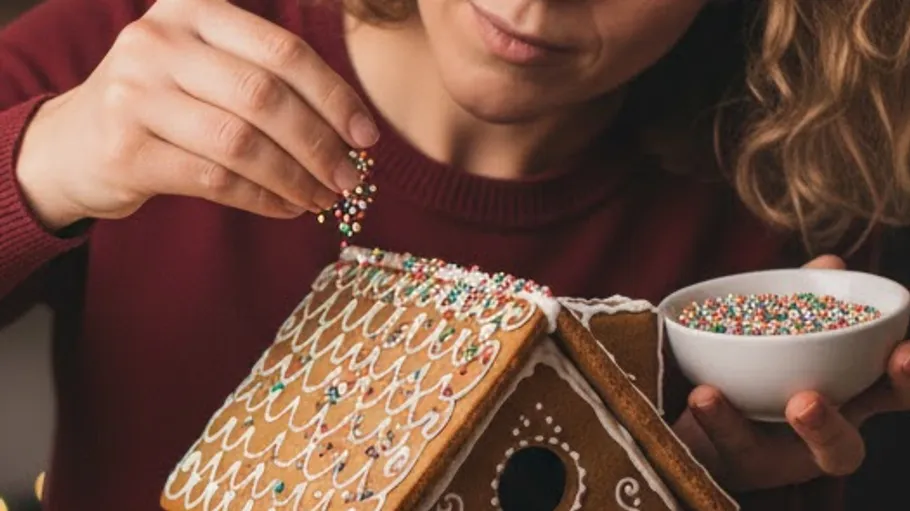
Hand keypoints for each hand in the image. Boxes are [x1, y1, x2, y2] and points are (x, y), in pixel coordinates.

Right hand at [15, 0, 377, 229]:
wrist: (75, 141)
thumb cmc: (167, 103)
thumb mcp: (208, 66)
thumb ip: (268, 79)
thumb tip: (354, 131)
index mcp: (194, 9)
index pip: (283, 51)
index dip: (334, 96)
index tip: (367, 136)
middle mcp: (159, 40)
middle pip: (265, 96)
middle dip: (319, 144)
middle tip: (349, 179)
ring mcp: (134, 93)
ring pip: (241, 142)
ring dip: (295, 178)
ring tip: (323, 198)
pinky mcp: (125, 149)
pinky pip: (215, 179)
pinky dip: (262, 198)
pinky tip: (287, 208)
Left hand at [673, 255, 909, 491]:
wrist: (693, 413)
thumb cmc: (758, 363)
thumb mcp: (781, 326)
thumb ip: (807, 298)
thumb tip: (832, 263)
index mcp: (844, 397)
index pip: (889, 391)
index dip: (905, 375)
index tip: (903, 352)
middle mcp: (817, 436)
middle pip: (846, 447)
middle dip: (840, 424)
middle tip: (812, 401)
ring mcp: (775, 457)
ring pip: (788, 458)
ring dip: (805, 428)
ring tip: (791, 401)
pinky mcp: (736, 462)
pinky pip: (730, 447)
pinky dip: (718, 418)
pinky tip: (704, 394)